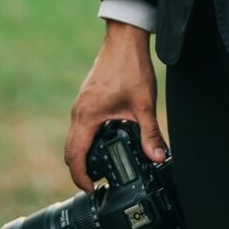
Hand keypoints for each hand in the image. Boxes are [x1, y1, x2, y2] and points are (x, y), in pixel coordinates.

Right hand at [64, 21, 167, 192]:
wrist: (124, 38)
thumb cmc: (130, 66)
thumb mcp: (144, 104)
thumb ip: (150, 133)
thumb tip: (158, 157)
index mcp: (87, 116)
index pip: (74, 156)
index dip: (80, 177)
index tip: (92, 190)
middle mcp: (79, 111)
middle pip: (70, 150)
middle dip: (81, 170)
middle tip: (98, 184)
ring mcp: (81, 104)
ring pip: (75, 138)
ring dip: (84, 155)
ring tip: (103, 168)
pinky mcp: (87, 98)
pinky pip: (81, 126)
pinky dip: (87, 140)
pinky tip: (105, 143)